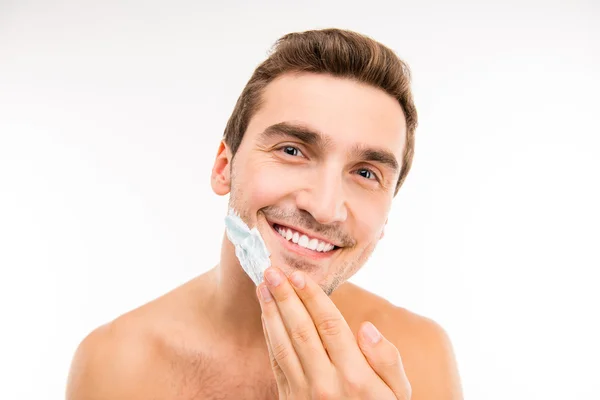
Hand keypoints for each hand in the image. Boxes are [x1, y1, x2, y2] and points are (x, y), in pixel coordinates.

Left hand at [256, 266, 410, 399]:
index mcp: (355, 375)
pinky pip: (276, 362)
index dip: (312, 297)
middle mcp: (325, 382)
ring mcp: (303, 393)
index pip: (329, 325)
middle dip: (285, 296)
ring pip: (283, 343)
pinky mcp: (289, 399)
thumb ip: (387, 359)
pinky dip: (269, 336)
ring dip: (270, 312)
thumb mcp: (399, 394)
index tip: (300, 274)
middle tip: (271, 270)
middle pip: (301, 329)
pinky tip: (267, 316)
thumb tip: (365, 327)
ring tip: (263, 286)